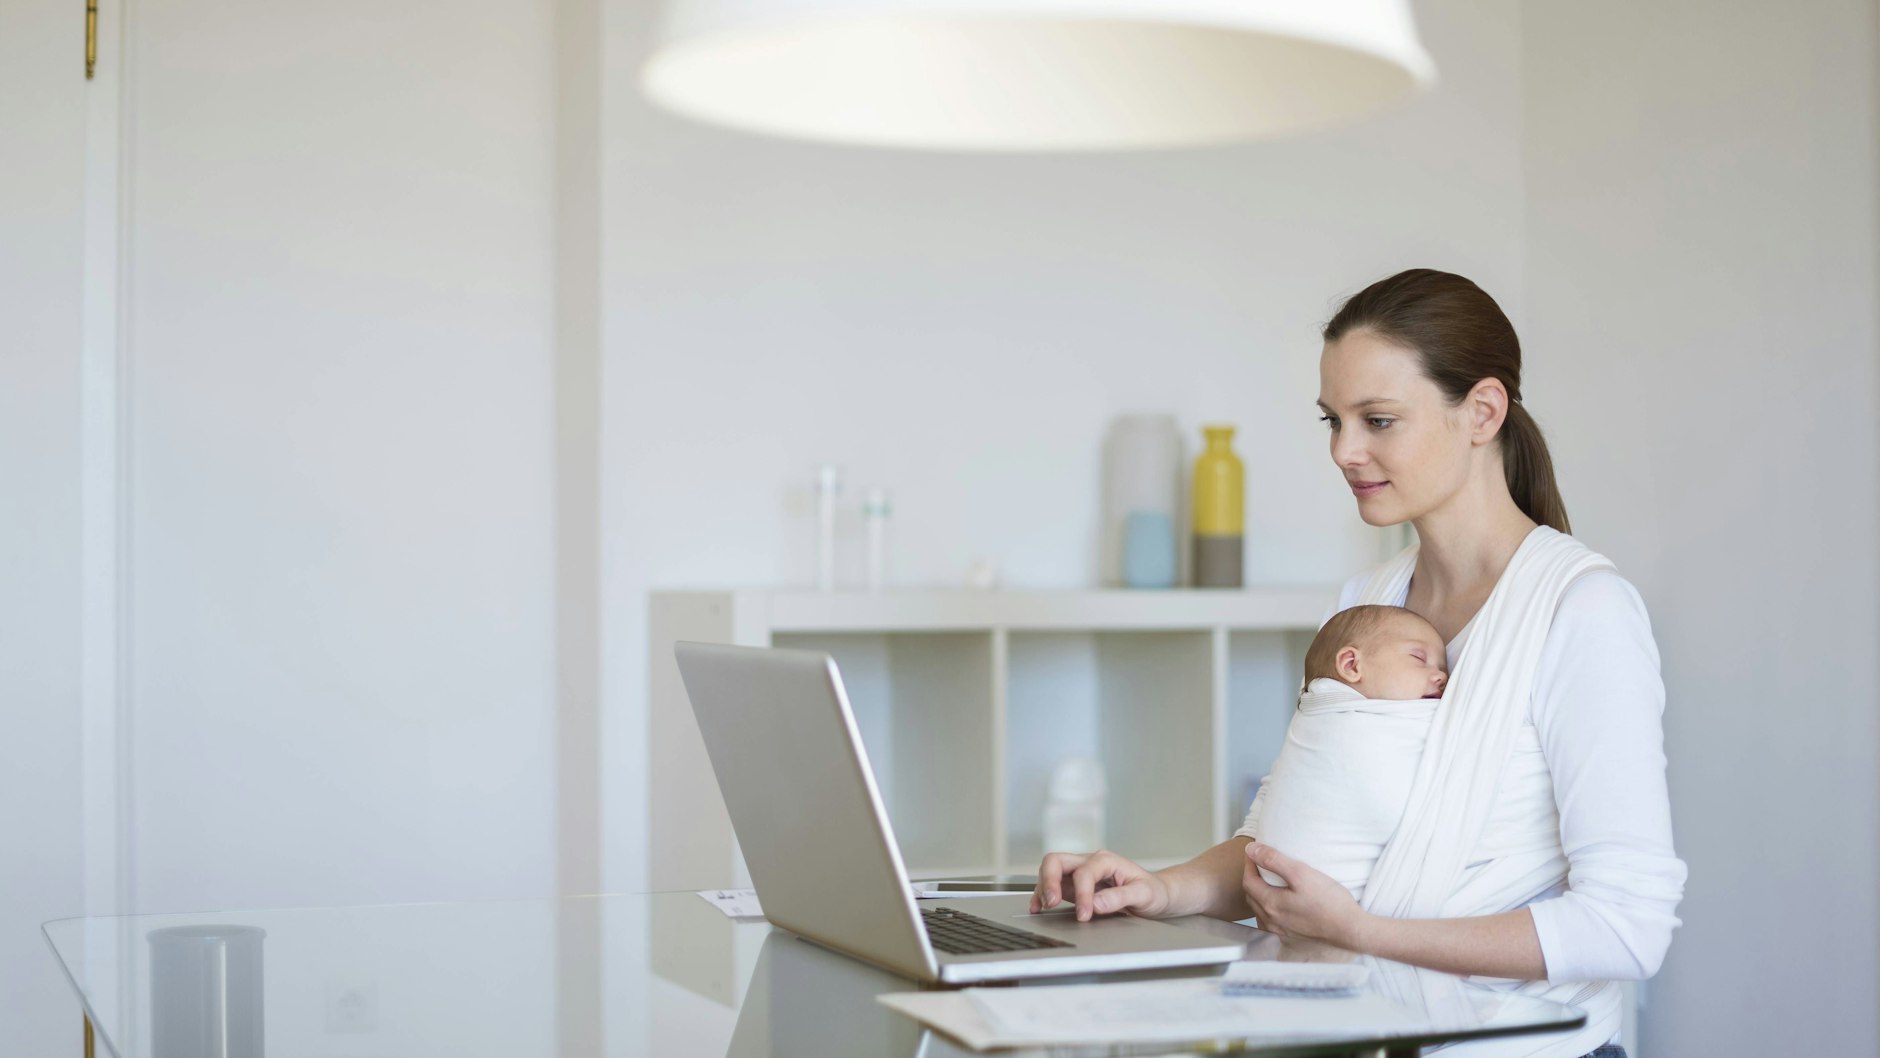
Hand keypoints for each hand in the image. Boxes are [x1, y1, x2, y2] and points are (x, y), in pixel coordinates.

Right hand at [1030, 850, 1172, 921]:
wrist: (1157, 895)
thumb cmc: (1153, 892)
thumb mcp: (1144, 894)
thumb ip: (1120, 898)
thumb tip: (1096, 904)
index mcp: (1106, 860)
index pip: (1084, 873)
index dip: (1082, 895)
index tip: (1084, 915)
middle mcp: (1090, 863)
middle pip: (1057, 860)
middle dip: (1049, 880)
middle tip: (1052, 902)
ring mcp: (1080, 874)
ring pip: (1051, 871)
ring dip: (1043, 888)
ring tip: (1042, 908)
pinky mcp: (1075, 887)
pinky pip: (1053, 885)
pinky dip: (1042, 895)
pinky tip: (1038, 906)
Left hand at [1241, 841, 1368, 949]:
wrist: (1350, 929)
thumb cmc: (1329, 901)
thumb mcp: (1301, 873)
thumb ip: (1274, 860)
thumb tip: (1251, 850)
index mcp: (1270, 904)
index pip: (1248, 881)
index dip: (1249, 864)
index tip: (1254, 852)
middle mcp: (1271, 921)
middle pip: (1252, 895)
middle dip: (1252, 877)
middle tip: (1259, 863)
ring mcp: (1280, 931)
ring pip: (1260, 910)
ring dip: (1259, 893)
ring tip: (1268, 880)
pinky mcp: (1291, 937)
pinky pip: (1271, 921)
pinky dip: (1269, 908)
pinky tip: (1280, 903)